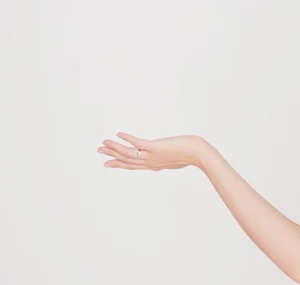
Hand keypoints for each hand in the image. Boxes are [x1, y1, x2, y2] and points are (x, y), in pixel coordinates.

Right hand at [98, 132, 216, 170]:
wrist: (200, 154)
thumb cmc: (193, 154)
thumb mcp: (177, 157)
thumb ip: (169, 156)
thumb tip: (168, 153)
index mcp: (155, 165)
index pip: (133, 166)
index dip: (120, 164)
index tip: (108, 163)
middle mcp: (151, 162)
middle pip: (127, 160)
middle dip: (112, 156)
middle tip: (99, 152)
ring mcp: (152, 156)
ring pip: (129, 153)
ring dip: (115, 148)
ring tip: (103, 143)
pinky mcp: (156, 147)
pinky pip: (138, 143)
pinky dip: (128, 138)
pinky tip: (118, 134)